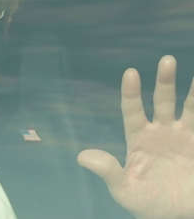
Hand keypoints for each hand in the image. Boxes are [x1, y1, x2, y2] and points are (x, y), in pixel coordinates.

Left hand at [77, 55, 193, 218]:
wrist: (175, 216)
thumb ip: (108, 172)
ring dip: (193, 90)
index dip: (131, 92)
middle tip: (167, 60)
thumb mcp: (124, 190)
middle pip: (162, 101)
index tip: (130, 73)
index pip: (133, 110)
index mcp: (138, 138)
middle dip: (165, 81)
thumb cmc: (147, 204)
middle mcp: (161, 132)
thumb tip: (81, 157)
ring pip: (189, 108)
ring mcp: (183, 137)